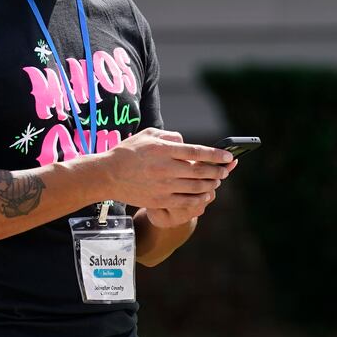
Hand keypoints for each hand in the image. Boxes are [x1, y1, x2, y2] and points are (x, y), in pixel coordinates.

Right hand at [98, 128, 234, 210]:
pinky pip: (185, 201)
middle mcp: (165, 168)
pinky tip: (205, 194)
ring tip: (217, 181)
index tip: (228, 156)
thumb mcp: (148, 135)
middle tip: (226, 170)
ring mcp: (163, 186)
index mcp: (164, 150)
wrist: (108, 175)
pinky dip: (199, 198)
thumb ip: (170, 136)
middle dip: (217, 171)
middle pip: (200, 171)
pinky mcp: (160, 200)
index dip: (215, 155)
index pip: (197, 152)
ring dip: (210, 184)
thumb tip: (186, 142)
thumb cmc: (128, 152)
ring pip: (196, 187)